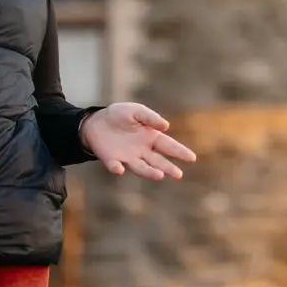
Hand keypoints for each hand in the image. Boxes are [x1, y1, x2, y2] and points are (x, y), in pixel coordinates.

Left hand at [81, 103, 196, 179]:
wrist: (95, 122)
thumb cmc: (119, 115)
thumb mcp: (135, 110)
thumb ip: (150, 117)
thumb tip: (166, 126)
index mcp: (150, 137)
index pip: (168, 146)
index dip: (180, 152)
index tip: (192, 158)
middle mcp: (142, 151)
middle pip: (158, 161)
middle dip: (168, 168)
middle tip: (178, 175)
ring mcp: (127, 157)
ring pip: (141, 168)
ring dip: (149, 172)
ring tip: (159, 175)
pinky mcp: (111, 160)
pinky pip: (115, 166)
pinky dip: (117, 168)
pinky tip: (120, 169)